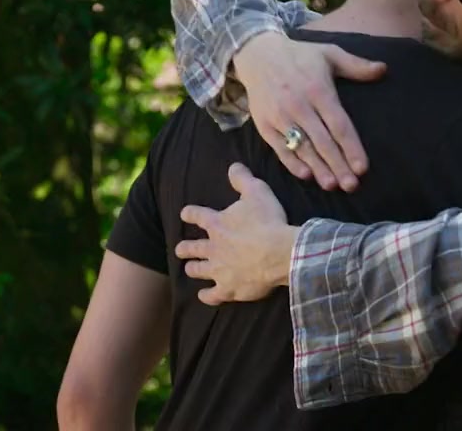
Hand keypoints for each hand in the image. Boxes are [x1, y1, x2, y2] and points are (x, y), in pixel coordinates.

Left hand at [175, 163, 298, 304]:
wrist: (280, 252)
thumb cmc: (269, 221)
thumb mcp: (257, 191)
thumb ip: (242, 179)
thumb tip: (232, 166)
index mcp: (217, 224)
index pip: (196, 215)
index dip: (189, 213)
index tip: (184, 213)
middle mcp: (213, 247)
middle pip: (191, 248)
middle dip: (185, 248)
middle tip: (181, 248)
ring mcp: (219, 270)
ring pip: (197, 270)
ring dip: (193, 269)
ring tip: (190, 269)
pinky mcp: (228, 288)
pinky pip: (212, 296)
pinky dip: (206, 296)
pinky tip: (203, 296)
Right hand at [233, 31, 385, 191]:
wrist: (257, 54)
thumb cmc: (300, 55)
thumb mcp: (329, 53)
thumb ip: (356, 65)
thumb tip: (383, 70)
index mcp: (318, 89)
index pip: (339, 124)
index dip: (351, 148)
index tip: (362, 168)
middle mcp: (299, 105)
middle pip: (322, 141)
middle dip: (338, 165)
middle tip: (351, 186)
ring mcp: (280, 116)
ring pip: (302, 147)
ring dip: (318, 168)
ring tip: (332, 186)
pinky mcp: (264, 124)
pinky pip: (280, 148)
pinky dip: (292, 163)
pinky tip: (306, 175)